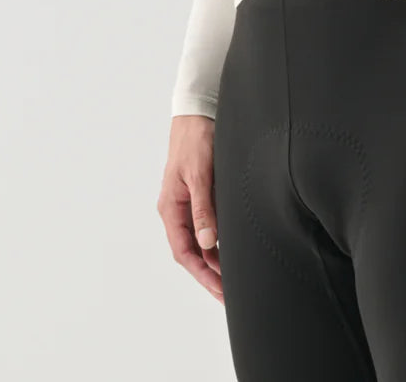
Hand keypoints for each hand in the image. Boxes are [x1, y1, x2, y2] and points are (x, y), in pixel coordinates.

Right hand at [157, 114, 224, 303]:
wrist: (198, 111)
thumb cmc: (196, 139)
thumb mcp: (200, 174)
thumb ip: (203, 208)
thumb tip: (208, 242)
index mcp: (171, 207)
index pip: (184, 251)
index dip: (202, 274)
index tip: (219, 290)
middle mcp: (178, 209)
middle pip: (192, 251)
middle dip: (210, 274)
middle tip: (230, 294)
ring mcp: (189, 203)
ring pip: (200, 241)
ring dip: (215, 261)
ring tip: (234, 279)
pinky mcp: (202, 195)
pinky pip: (208, 225)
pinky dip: (219, 242)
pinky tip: (232, 251)